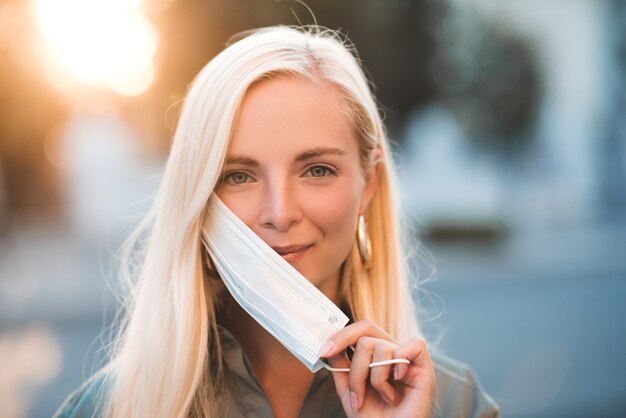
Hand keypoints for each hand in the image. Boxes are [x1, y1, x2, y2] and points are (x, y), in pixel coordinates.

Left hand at [320, 320, 435, 417]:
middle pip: (367, 329)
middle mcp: (391, 352)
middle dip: (350, 354)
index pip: (359, 331)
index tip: (323, 351)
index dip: (340, 335)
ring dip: (373, 377)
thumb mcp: (349, 391)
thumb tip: (330, 345)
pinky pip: (414, 345)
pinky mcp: (424, 367)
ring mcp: (407, 359)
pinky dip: (399, 363)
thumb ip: (340, 367)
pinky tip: (397, 381)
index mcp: (374, 356)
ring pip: (380, 346)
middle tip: (344, 377)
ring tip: (381, 396)